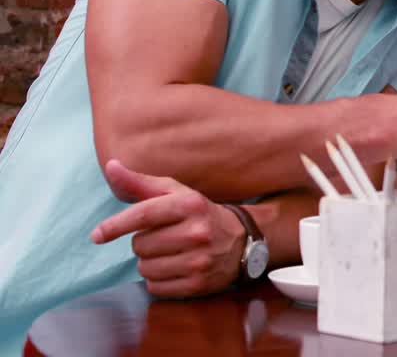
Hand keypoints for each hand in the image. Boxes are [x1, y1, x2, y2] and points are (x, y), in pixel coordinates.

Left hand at [90, 160, 244, 297]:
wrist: (242, 240)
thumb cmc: (198, 214)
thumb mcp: (175, 193)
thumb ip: (140, 182)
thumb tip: (110, 166)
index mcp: (190, 205)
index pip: (143, 215)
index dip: (115, 226)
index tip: (97, 235)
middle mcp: (197, 232)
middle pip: (140, 245)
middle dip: (144, 242)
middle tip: (163, 237)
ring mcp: (200, 260)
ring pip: (145, 268)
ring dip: (149, 263)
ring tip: (170, 254)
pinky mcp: (199, 284)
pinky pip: (155, 287)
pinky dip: (158, 280)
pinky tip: (175, 269)